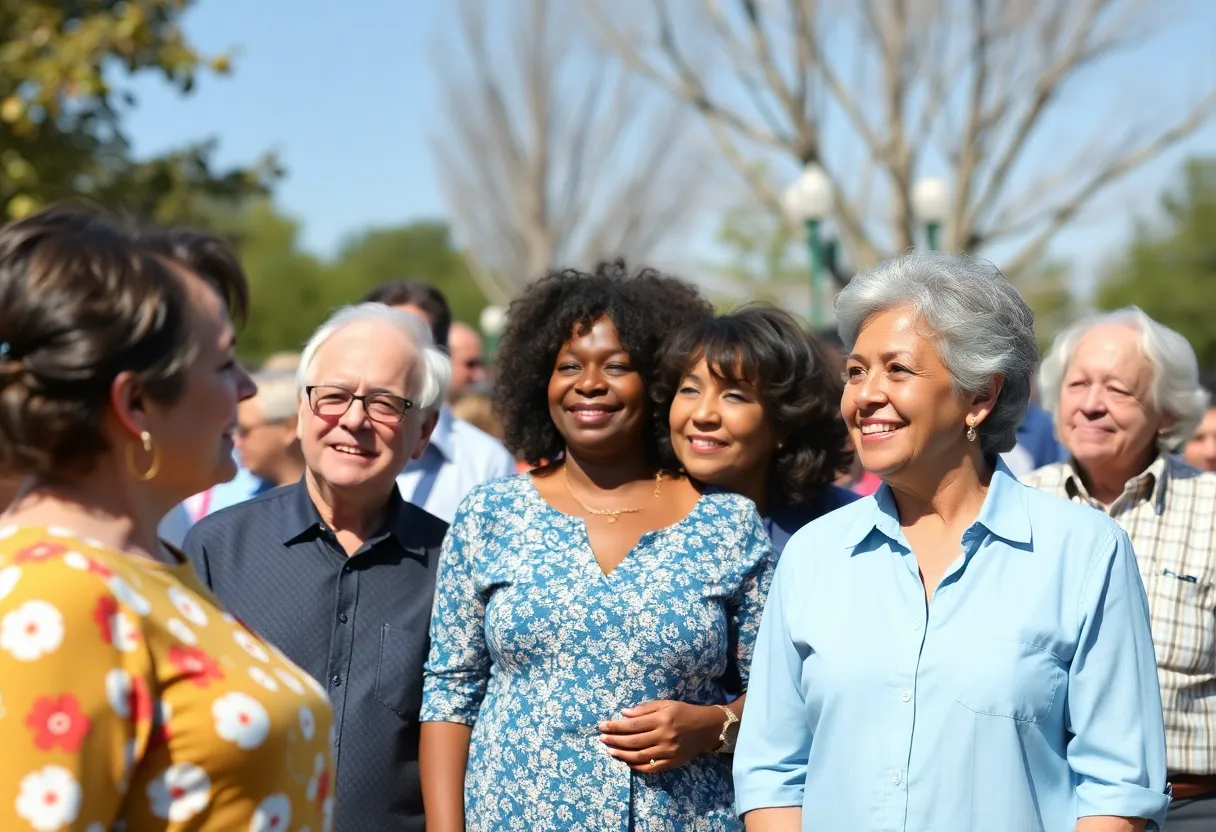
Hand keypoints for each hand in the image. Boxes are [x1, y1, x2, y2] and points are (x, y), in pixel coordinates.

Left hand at [597, 700, 722, 772]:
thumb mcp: (666, 704)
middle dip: (615, 740)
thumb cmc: (683, 712)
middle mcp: (664, 736)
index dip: (616, 726)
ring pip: (639, 756)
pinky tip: (627, 762)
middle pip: (633, 741)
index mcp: (661, 719)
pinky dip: (637, 767)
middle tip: (602, 739)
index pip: (633, 724)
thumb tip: (624, 713)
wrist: (706, 728)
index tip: (602, 726)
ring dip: (622, 754)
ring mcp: (668, 752)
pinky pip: (650, 768)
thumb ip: (644, 709)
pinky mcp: (671, 762)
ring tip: (610, 751)